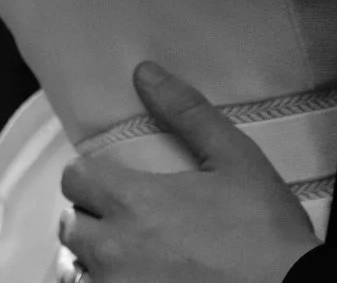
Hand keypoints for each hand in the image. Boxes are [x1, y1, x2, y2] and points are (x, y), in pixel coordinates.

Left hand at [59, 63, 317, 282]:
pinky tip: (146, 279)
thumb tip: (145, 73)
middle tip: (128, 220)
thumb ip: (187, 113)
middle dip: (92, 218)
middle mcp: (113, 249)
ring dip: (100, 259)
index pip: (75, 179)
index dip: (91, 177)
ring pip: (81, 268)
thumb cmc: (265, 232)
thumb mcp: (236, 159)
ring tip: (137, 256)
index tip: (114, 181)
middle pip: (71, 226)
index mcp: (132, 201)